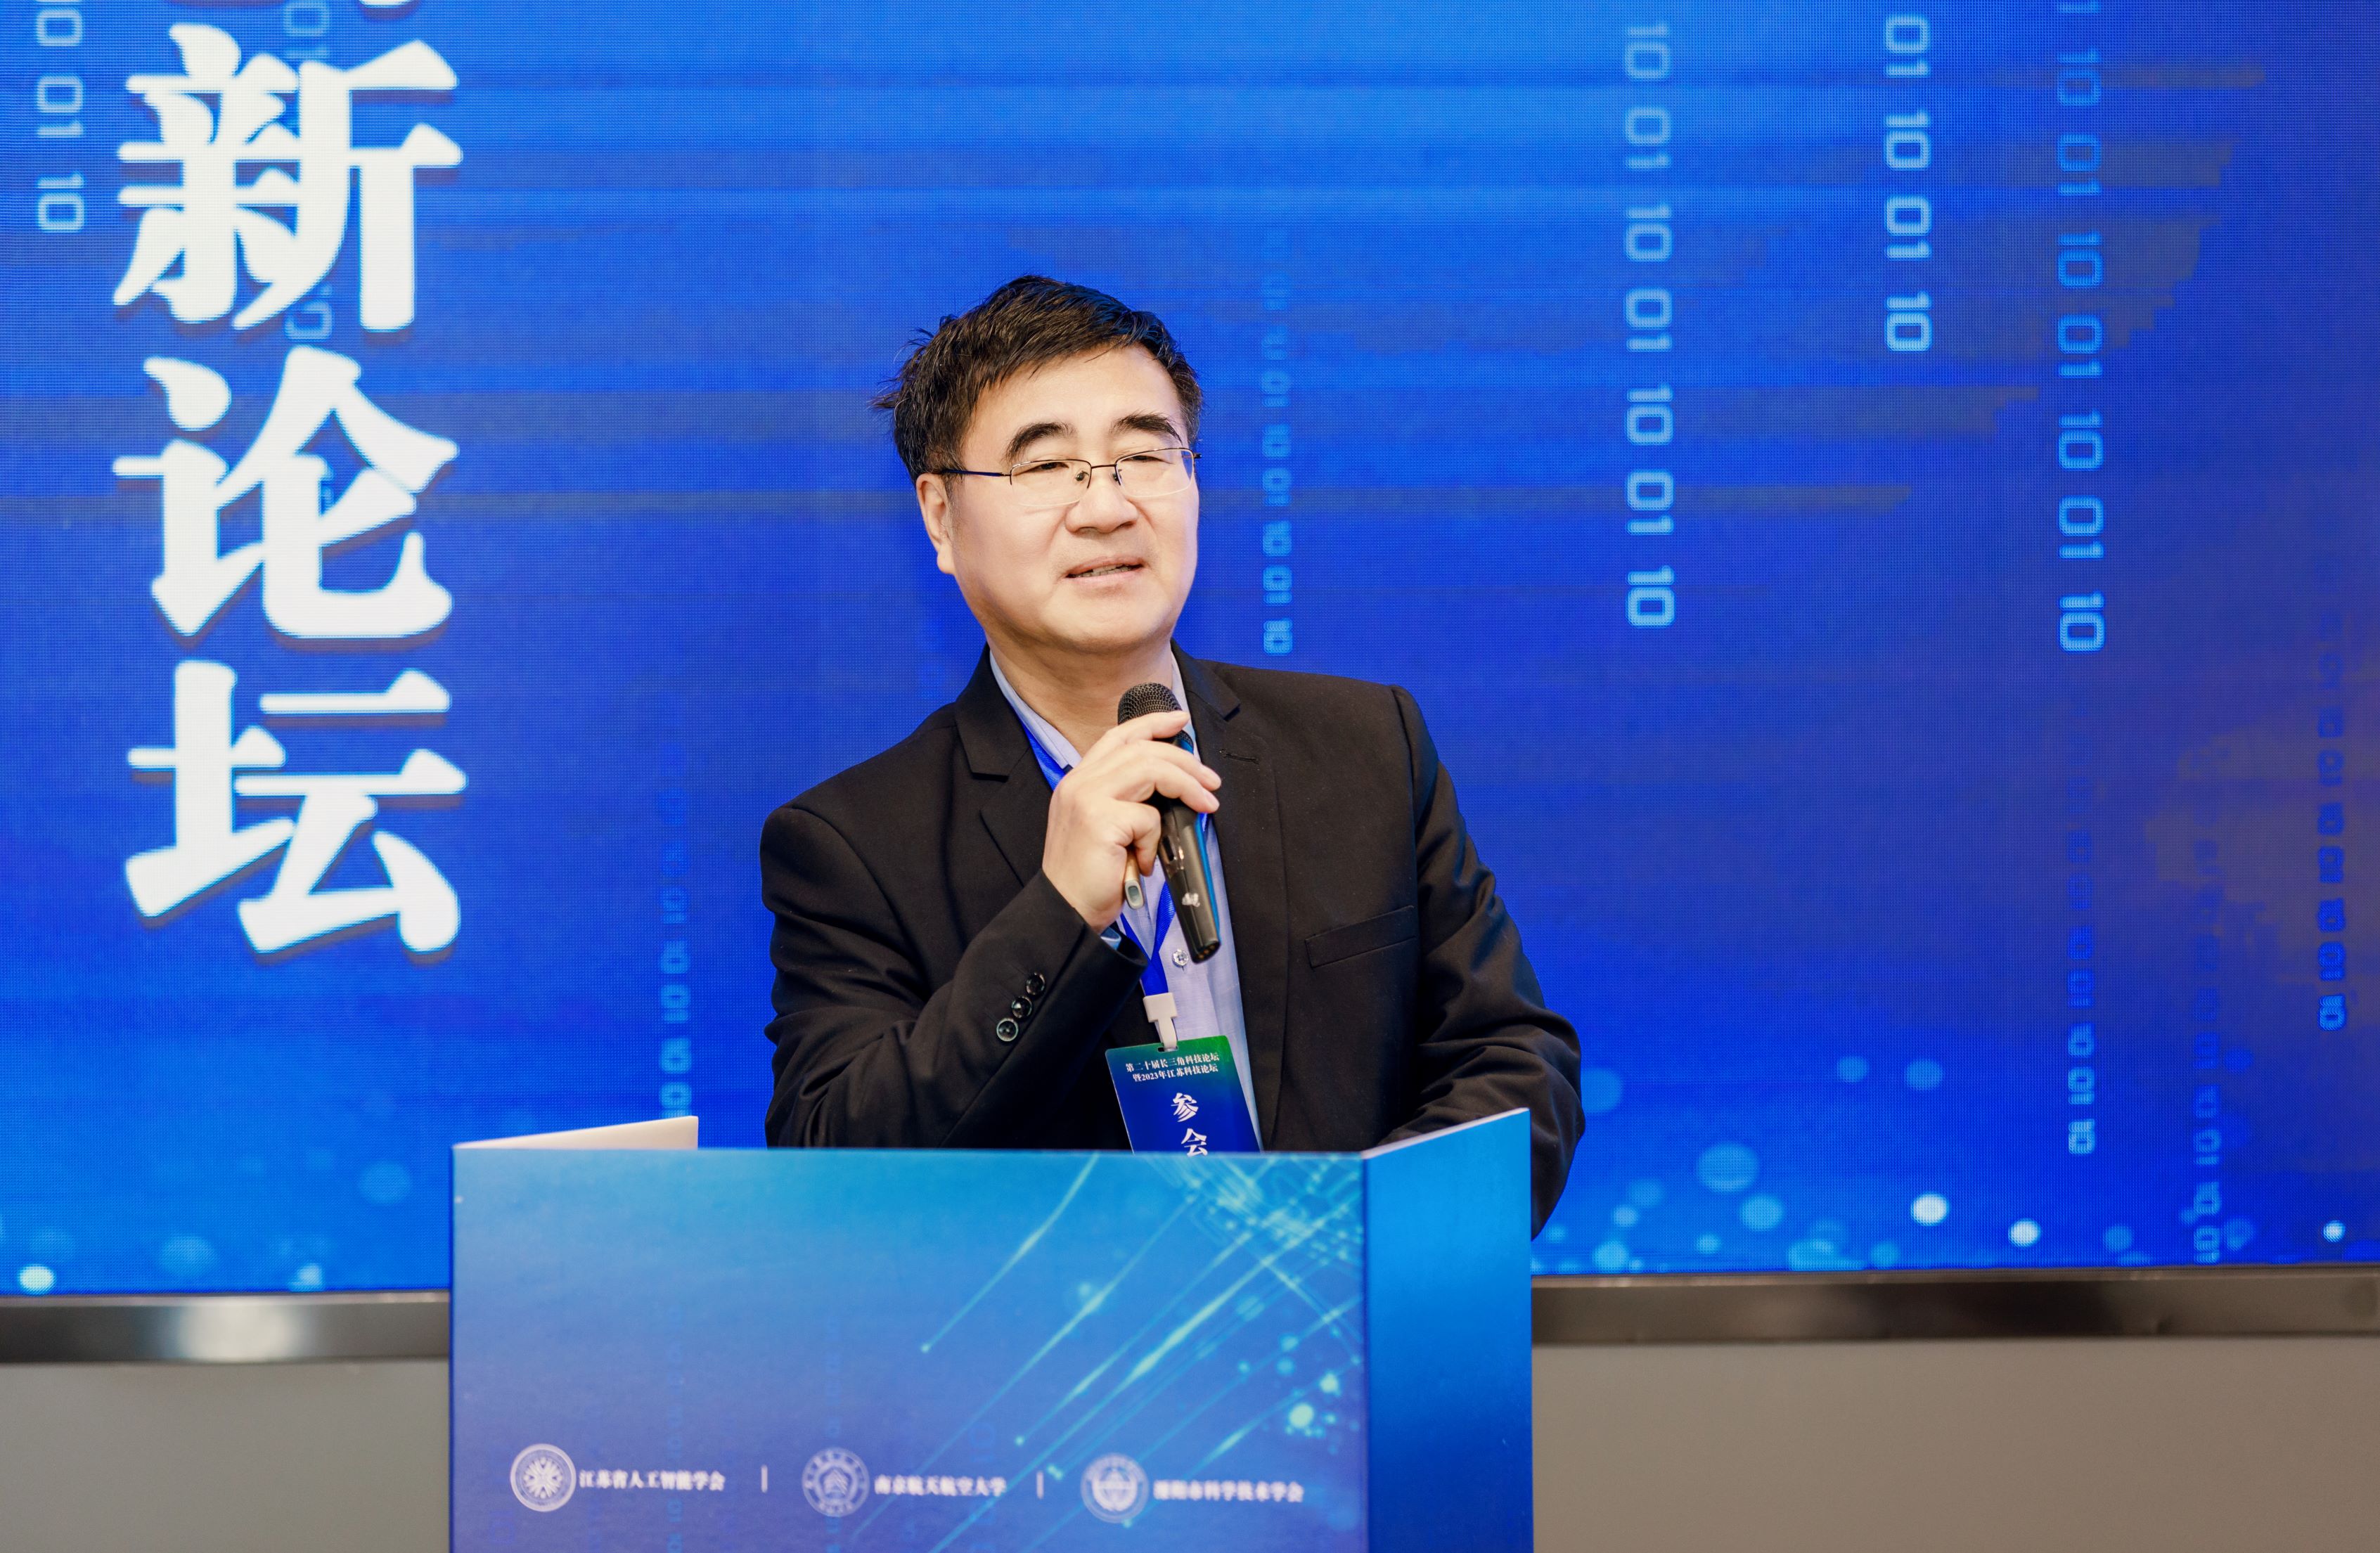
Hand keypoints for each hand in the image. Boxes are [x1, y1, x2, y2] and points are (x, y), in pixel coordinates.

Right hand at [1041, 709, 1221, 931]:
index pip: (1118, 736)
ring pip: (1151, 769)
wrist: (1063, 910)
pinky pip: (1149, 818)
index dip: (1152, 723)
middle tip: (1211, 781)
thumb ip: (1128, 802)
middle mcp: (1079, 782)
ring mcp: (1086, 798)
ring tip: (1205, 806)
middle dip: (1185, 760)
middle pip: (1142, 748)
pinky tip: (1144, 862)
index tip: (1181, 721)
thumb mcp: (1107, 828)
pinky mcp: (1099, 820)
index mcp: (1079, 780)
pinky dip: (1155, 841)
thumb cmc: (1090, 876)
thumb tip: (1175, 789)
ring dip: (1187, 786)